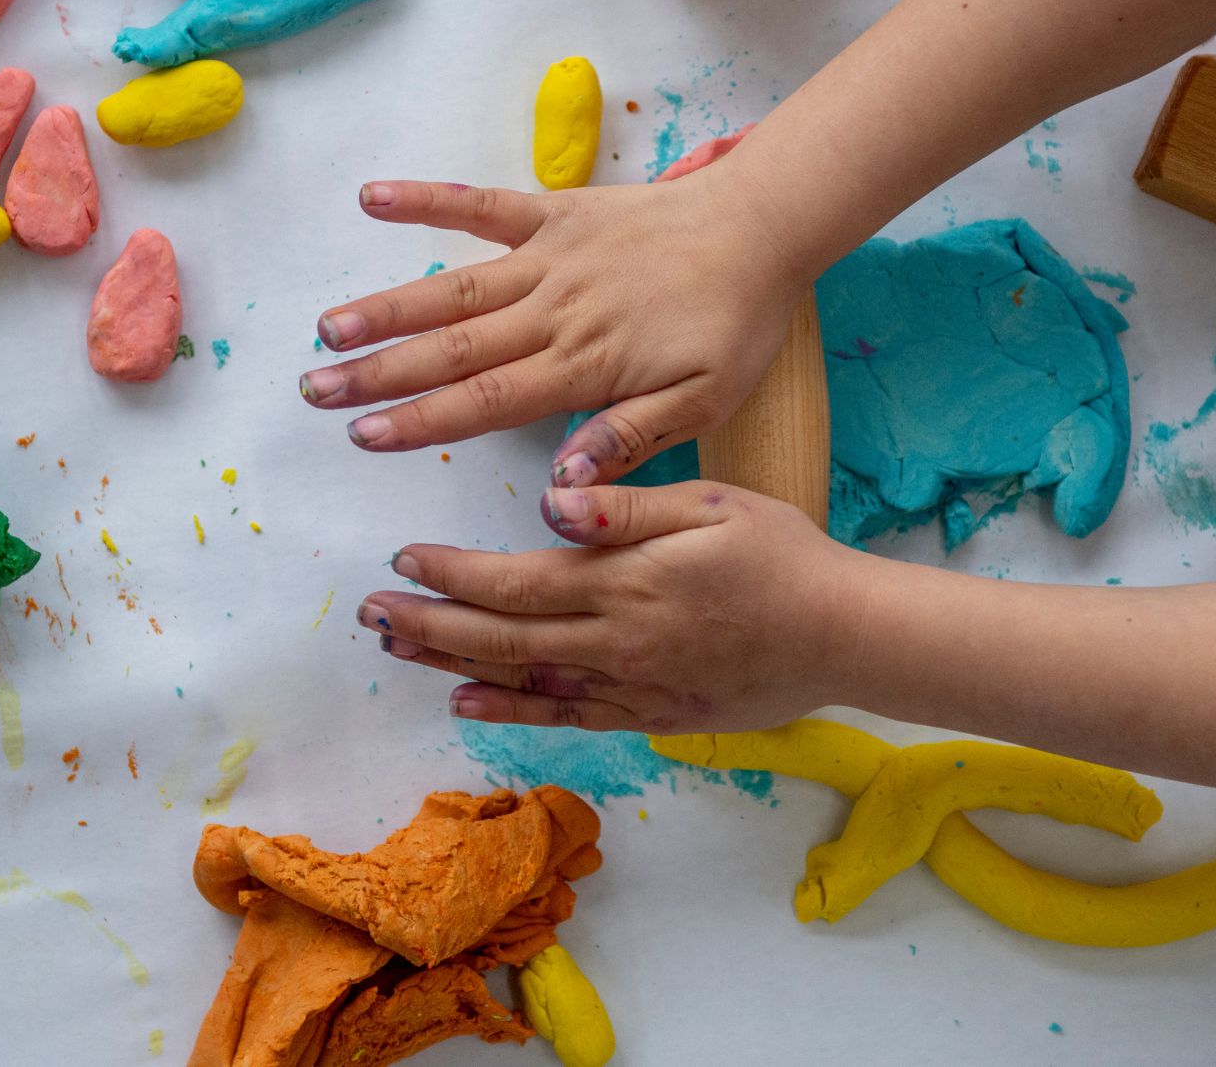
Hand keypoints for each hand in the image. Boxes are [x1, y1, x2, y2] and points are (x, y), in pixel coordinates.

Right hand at [299, 174, 808, 485]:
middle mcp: (553, 312)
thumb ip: (627, 439)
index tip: (364, 436)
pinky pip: (481, 205)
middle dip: (377, 373)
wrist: (763, 227)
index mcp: (584, 365)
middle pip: (451, 348)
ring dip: (386, 307)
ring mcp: (549, 258)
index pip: (485, 401)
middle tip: (315, 391)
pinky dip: (427, 200)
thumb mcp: (703, 401)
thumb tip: (560, 481)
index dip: (419, 419)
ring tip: (326, 327)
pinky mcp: (555, 213)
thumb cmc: (736, 322)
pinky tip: (372, 199)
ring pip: (452, 287)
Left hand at [358, 481, 865, 732]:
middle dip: (426, 624)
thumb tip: (553, 498)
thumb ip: (626, 505)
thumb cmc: (783, 555)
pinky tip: (467, 705)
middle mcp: (614, 639)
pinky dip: (511, 712)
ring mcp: (629, 684)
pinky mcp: (650, 713)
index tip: (402, 559)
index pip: (513, 579)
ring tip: (396, 652)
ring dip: (451, 666)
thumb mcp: (712, 505)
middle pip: (499, 636)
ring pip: (521, 679)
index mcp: (623, 580)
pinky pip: (566, 717)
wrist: (846, 636)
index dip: (451, 573)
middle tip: (369, 615)